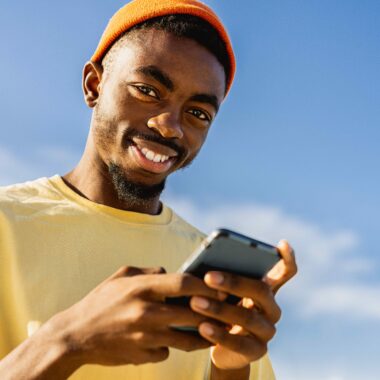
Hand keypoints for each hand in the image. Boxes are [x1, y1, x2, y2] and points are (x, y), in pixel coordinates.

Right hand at [53, 266, 220, 366]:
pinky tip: (173, 341)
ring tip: (215, 329)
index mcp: (142, 287)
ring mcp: (145, 337)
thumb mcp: (122, 276)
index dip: (207, 284)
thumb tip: (173, 272)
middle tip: (228, 309)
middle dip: (214, 311)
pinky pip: (167, 352)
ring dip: (204, 335)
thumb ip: (150, 271)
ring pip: (187, 339)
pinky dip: (172, 346)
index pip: (184, 283)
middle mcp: (146, 312)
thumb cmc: (101, 300)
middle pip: (193, 313)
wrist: (75, 336)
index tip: (221, 285)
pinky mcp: (142, 356)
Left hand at [189, 240, 296, 370]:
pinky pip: (239, 343)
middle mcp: (272, 308)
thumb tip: (203, 267)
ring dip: (219, 309)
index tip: (282, 243)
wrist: (220, 347)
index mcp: (266, 289)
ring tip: (195, 302)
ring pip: (247, 317)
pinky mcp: (257, 352)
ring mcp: (267, 331)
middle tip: (208, 276)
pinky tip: (202, 327)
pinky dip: (219, 334)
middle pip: (260, 290)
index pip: (285, 272)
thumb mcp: (221, 293)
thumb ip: (220, 279)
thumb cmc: (220, 310)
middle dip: (233, 282)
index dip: (287, 258)